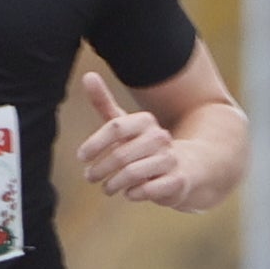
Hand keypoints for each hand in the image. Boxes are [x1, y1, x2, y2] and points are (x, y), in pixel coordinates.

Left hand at [77, 73, 188, 207]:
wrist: (187, 168)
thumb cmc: (146, 147)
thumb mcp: (125, 125)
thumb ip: (104, 103)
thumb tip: (88, 75)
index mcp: (145, 121)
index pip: (115, 127)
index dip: (95, 143)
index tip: (82, 157)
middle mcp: (159, 137)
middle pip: (120, 154)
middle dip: (100, 169)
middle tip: (90, 177)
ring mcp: (170, 159)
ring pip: (132, 173)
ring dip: (114, 184)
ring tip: (107, 187)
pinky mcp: (177, 181)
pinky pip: (148, 190)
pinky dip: (133, 193)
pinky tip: (129, 193)